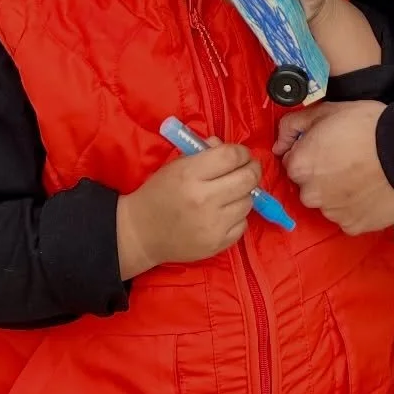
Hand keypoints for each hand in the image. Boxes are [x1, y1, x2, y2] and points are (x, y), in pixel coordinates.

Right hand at [116, 139, 260, 277]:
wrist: (141, 232)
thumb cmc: (158, 193)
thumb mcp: (176, 166)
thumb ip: (204, 153)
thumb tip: (231, 149)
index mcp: (190, 175)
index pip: (231, 156)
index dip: (242, 152)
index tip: (241, 155)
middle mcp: (204, 199)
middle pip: (248, 178)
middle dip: (252, 169)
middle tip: (248, 169)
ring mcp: (213, 225)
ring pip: (248, 202)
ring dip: (244, 194)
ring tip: (231, 193)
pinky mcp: (217, 245)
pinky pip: (243, 224)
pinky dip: (237, 217)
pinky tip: (224, 214)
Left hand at [278, 101, 393, 234]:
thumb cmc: (367, 126)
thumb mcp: (327, 111)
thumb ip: (294, 125)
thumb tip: (279, 143)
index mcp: (300, 166)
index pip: (294, 164)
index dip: (311, 154)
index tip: (329, 148)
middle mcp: (310, 194)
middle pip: (309, 187)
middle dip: (323, 176)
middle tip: (347, 161)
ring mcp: (332, 213)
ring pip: (329, 204)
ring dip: (339, 194)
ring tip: (363, 176)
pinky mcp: (354, 226)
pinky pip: (349, 218)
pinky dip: (356, 208)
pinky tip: (370, 191)